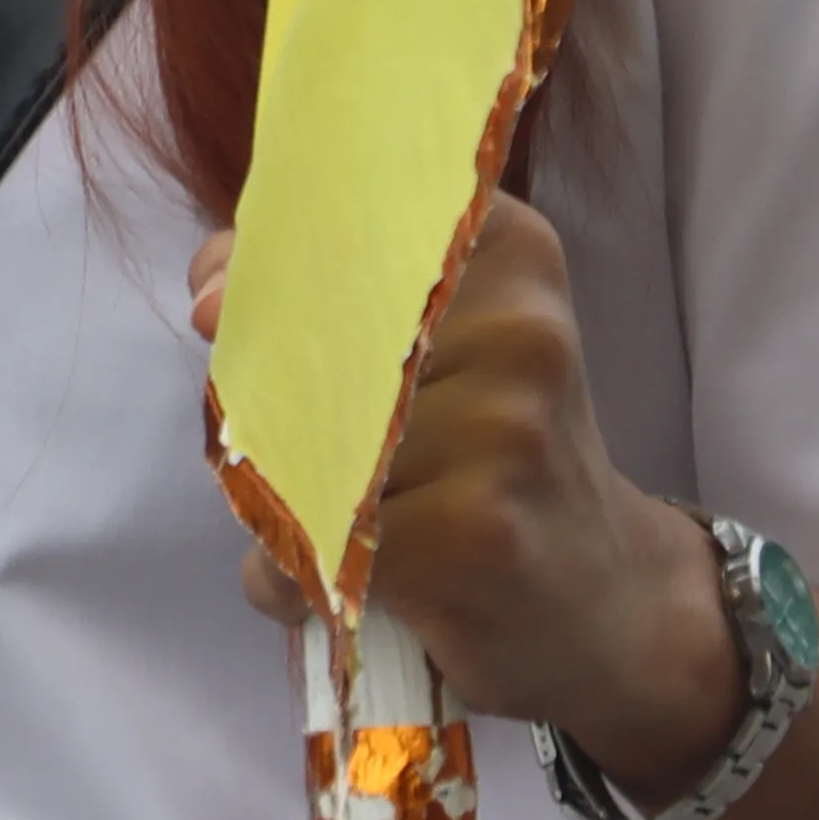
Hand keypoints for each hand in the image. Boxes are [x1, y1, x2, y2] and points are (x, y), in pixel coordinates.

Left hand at [192, 195, 742, 794]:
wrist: (608, 599)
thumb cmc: (491, 464)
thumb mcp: (439, 354)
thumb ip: (324, 296)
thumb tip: (209, 293)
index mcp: (510, 254)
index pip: (346, 220)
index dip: (261, 269)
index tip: (215, 307)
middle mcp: (520, 327)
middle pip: (311, 345)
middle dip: (264, 407)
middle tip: (284, 453)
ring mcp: (506, 429)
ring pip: (306, 452)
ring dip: (282, 510)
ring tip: (339, 537)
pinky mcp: (477, 531)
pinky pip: (319, 543)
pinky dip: (297, 580)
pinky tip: (339, 589)